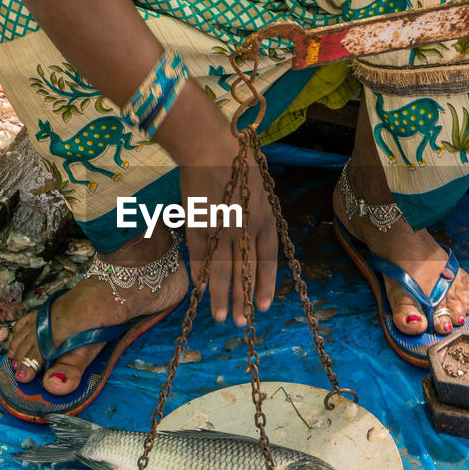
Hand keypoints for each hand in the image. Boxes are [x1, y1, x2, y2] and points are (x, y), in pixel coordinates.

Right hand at [178, 133, 277, 325]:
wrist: (210, 146)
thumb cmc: (235, 160)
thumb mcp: (257, 188)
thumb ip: (256, 213)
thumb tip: (253, 234)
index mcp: (264, 217)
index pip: (269, 259)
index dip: (266, 283)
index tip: (264, 305)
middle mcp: (246, 227)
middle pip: (248, 269)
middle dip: (245, 298)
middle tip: (243, 322)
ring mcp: (223, 228)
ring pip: (225, 269)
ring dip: (223, 296)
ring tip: (222, 318)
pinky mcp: (200, 225)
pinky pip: (201, 255)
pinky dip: (201, 273)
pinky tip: (202, 290)